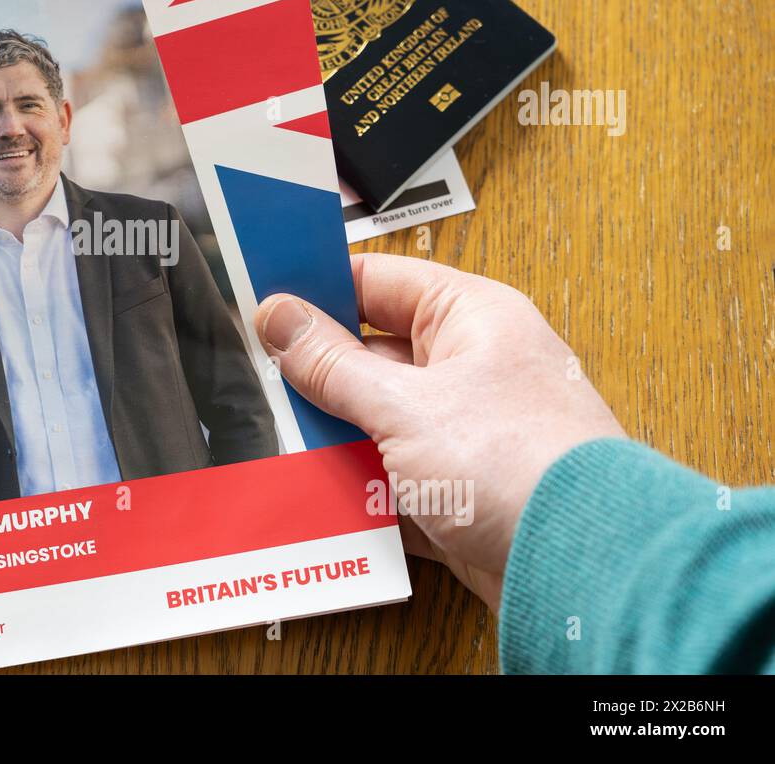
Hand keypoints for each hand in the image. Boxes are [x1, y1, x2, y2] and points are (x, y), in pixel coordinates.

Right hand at [254, 252, 624, 611]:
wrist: (586, 568)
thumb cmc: (525, 466)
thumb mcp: (404, 406)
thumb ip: (332, 364)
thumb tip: (280, 319)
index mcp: (469, 318)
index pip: (375, 281)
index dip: (316, 290)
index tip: (263, 307)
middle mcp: (471, 367)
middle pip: (370, 356)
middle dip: (319, 380)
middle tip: (269, 389)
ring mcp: (466, 430)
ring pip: (376, 421)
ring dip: (337, 440)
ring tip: (293, 449)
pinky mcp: (460, 488)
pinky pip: (392, 476)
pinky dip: (361, 489)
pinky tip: (327, 499)